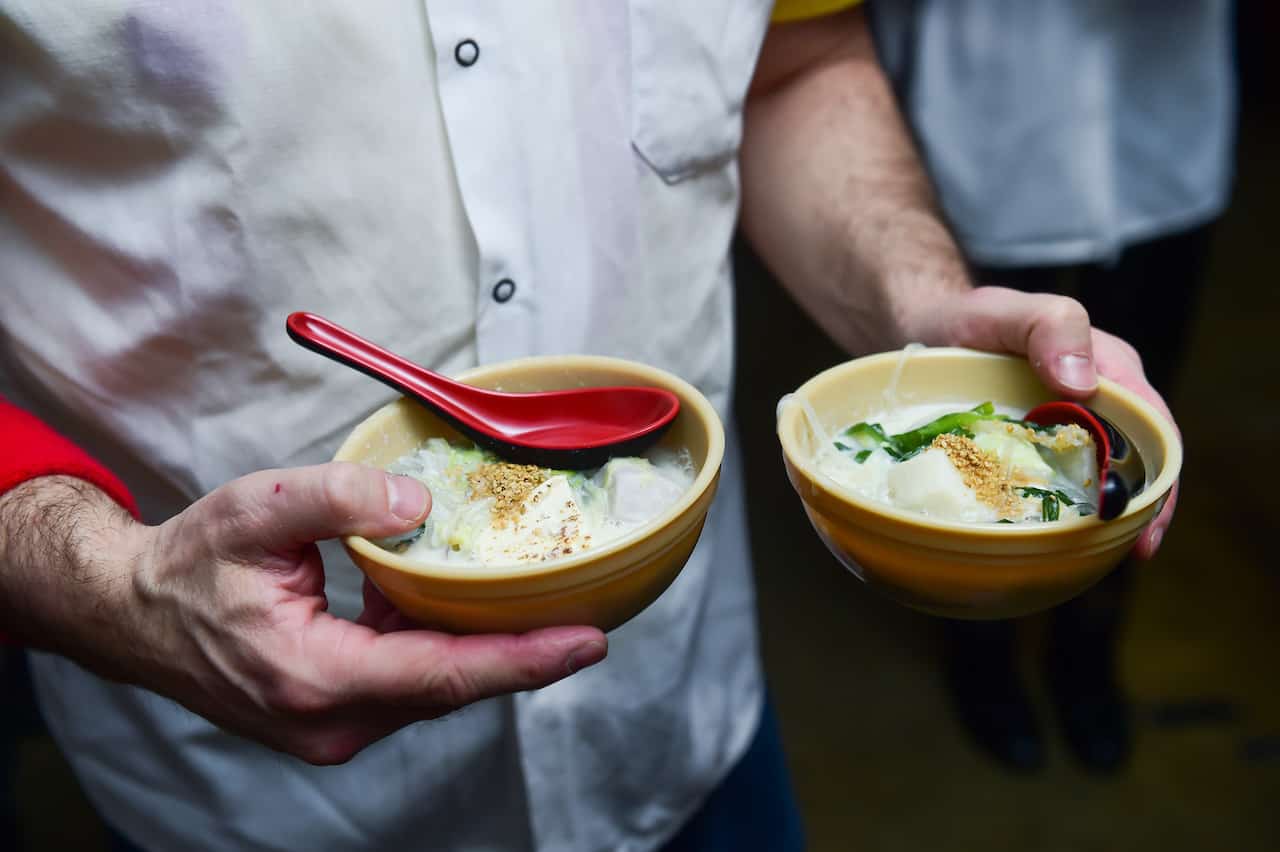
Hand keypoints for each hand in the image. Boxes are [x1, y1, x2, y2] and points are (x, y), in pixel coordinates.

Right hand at [11, 464, 606, 764]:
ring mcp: (336, 723)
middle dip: (526, 654)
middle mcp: (334, 719)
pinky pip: (412, 679)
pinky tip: (474, 604)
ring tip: (551, 607)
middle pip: (454, 686)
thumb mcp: (255, 510)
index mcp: (316, 677)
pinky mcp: (339, 711)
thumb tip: (419, 506)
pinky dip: (447, 643)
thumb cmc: (186, 567)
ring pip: (437, 685)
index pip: (442, 673)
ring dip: (490, 647)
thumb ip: (338, 500)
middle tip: (594, 617)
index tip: (588, 642)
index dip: (523, 659)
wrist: (133, 615)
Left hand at [910, 286, 1176, 557]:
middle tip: (1131, 553)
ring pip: (1095, 478)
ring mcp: (1063, 429)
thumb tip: (1082, 383)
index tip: (1148, 526)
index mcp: (1108, 371)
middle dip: (1141, 509)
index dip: (1161, 480)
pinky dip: (1056, 511)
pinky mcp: (1031, 448)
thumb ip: (1049, 327)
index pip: (1153, 428)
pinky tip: (1045, 542)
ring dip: (1100, 517)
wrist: (922, 330)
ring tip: (1094, 557)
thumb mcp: (1006, 311)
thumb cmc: (970, 318)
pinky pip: (1053, 483)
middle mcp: (1095, 403)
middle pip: (1135, 462)